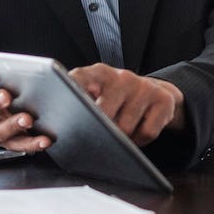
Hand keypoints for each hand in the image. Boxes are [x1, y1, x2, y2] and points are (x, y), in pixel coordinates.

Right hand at [0, 73, 50, 152]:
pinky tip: (44, 139)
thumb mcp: (0, 78)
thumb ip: (8, 72)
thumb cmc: (1, 89)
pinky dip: (32, 143)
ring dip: (13, 125)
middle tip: (6, 96)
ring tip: (27, 119)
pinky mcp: (7, 142)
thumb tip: (31, 68)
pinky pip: (18, 145)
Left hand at [68, 64, 184, 145]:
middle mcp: (121, 76)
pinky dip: (140, 141)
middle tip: (98, 137)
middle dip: (99, 131)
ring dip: (121, 139)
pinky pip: (147, 132)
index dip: (68, 93)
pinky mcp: (163, 99)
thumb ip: (77, 104)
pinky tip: (137, 134)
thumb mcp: (96, 95)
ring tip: (119, 135)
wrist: (156, 92)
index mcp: (98, 72)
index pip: (78, 79)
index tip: (62, 108)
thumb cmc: (116, 100)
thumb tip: (50, 132)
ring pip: (126, 127)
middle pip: (104, 113)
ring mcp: (144, 86)